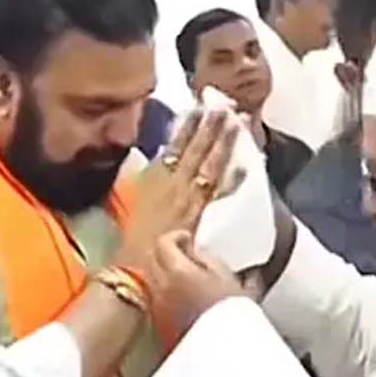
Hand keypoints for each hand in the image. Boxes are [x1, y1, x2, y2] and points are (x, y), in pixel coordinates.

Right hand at [114, 109, 237, 271]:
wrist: (131, 270)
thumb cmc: (130, 241)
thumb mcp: (129, 201)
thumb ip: (144, 180)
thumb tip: (155, 160)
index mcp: (153, 178)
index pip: (173, 146)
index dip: (187, 125)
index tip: (198, 106)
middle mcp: (170, 184)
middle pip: (195, 150)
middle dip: (211, 126)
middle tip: (226, 106)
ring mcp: (184, 199)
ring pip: (208, 165)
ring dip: (223, 143)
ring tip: (237, 123)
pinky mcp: (195, 217)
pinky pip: (216, 195)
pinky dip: (232, 181)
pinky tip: (246, 167)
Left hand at [148, 230, 246, 350]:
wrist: (227, 352)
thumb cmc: (233, 314)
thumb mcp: (229, 276)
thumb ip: (208, 258)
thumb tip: (196, 253)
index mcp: (178, 272)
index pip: (164, 243)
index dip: (177, 237)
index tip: (188, 239)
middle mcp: (161, 288)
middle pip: (153, 259)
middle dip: (168, 253)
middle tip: (187, 255)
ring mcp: (159, 308)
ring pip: (154, 280)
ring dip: (167, 274)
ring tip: (189, 278)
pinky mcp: (161, 325)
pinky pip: (159, 299)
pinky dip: (169, 293)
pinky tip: (187, 299)